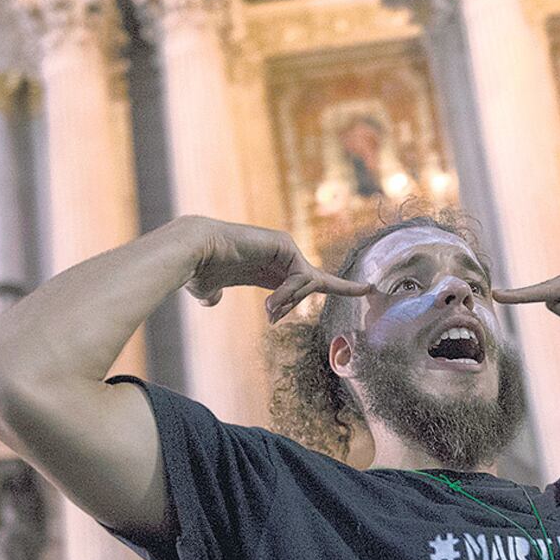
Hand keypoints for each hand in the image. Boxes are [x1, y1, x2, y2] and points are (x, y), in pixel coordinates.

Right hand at [176, 215, 371, 321]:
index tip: (368, 289)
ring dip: (286, 303)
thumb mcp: (209, 290)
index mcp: (272, 269)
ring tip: (267, 308)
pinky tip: (270, 300)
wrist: (192, 252)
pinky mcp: (286, 244)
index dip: (339, 286)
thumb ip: (216, 296)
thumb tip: (213, 299)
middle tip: (271, 315)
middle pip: (311, 288)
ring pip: (306, 286)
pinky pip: (300, 279)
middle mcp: (283, 256)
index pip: (311, 280)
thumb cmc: (198, 270)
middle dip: (291, 306)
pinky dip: (288, 294)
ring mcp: (286, 248)